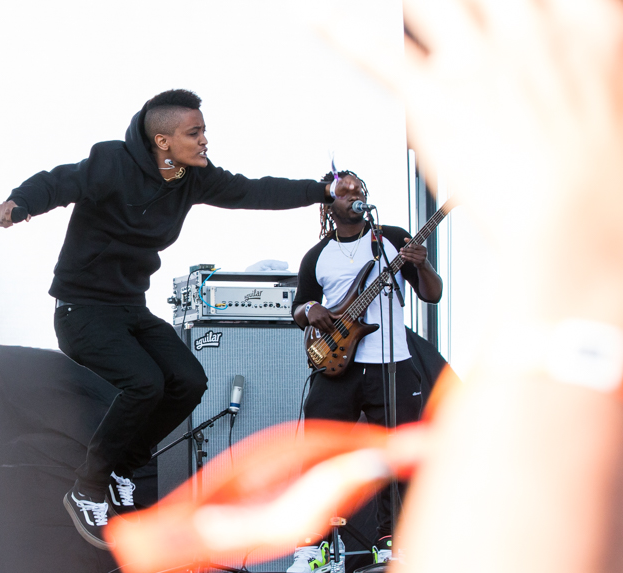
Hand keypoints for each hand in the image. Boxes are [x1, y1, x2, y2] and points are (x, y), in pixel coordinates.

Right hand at [0, 200, 29, 227]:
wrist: (12, 205)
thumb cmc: (18, 210)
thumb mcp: (24, 212)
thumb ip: (27, 216)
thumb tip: (27, 220)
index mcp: (11, 204)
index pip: (7, 212)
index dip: (8, 220)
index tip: (12, 223)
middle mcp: (4, 204)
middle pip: (2, 217)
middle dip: (6, 223)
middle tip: (10, 225)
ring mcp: (0, 206)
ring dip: (2, 224)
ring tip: (7, 225)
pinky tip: (3, 223)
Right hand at [306, 303, 334, 333]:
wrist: (311, 308)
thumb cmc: (321, 309)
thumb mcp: (327, 311)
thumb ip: (334, 315)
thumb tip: (341, 316)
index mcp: (324, 316)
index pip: (330, 324)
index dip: (333, 327)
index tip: (335, 329)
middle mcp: (319, 319)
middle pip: (326, 327)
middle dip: (330, 330)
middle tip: (332, 332)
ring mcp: (315, 321)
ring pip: (322, 329)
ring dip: (325, 331)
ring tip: (328, 332)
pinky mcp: (312, 323)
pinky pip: (317, 328)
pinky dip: (321, 329)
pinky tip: (323, 330)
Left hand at [315, 0, 622, 313]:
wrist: (571, 219)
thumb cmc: (602, 178)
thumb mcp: (615, 91)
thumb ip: (587, 58)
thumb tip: (578, 59)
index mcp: (585, 25)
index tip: (505, 1)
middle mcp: (526, 31)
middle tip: (454, 3)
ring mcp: (475, 63)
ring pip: (429, 2)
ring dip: (408, 1)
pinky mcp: (434, 99)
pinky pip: (375, 57)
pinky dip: (337, 33)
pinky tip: (311, 19)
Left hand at [398, 238, 426, 267]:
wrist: (423, 264)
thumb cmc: (418, 255)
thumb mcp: (416, 249)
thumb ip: (411, 243)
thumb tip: (405, 238)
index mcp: (424, 248)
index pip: (417, 246)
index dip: (412, 245)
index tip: (408, 245)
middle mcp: (424, 253)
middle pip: (413, 250)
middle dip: (406, 250)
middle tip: (401, 249)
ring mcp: (422, 258)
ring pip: (411, 255)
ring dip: (405, 254)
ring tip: (400, 253)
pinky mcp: (419, 262)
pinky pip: (411, 259)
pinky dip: (406, 258)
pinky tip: (402, 256)